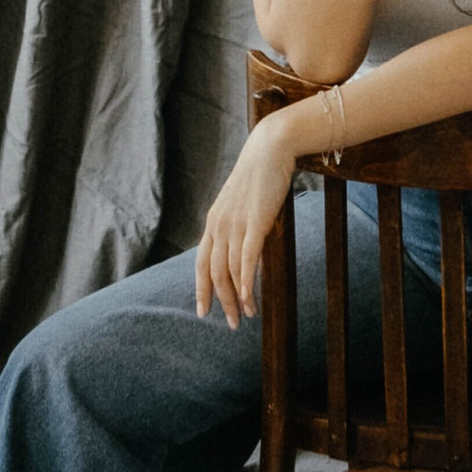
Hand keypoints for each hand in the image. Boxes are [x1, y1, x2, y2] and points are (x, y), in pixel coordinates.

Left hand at [195, 111, 299, 327]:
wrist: (270, 148)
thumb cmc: (260, 174)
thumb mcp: (242, 202)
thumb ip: (239, 224)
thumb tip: (244, 244)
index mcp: (213, 221)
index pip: (200, 263)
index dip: (201, 289)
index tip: (203, 311)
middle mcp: (218, 226)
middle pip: (213, 273)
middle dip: (220, 301)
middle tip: (230, 323)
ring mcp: (235, 225)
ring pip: (229, 272)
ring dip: (237, 297)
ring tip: (246, 316)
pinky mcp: (254, 224)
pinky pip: (246, 261)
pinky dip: (247, 284)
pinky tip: (250, 300)